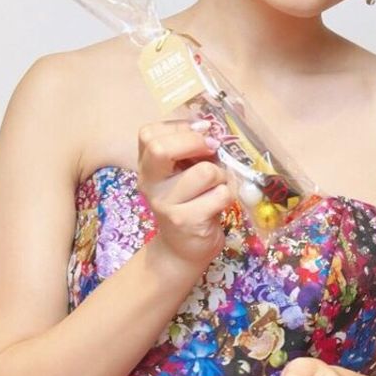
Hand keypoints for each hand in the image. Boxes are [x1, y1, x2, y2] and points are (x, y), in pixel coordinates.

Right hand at [137, 119, 233, 273]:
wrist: (182, 248)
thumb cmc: (189, 202)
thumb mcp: (183, 172)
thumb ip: (190, 149)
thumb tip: (211, 128)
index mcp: (147, 166)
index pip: (149, 134)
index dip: (181, 127)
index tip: (202, 131)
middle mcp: (149, 183)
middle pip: (162, 149)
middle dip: (197, 142)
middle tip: (213, 150)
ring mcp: (165, 204)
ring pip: (204, 172)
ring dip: (221, 174)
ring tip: (217, 185)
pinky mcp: (186, 221)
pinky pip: (220, 195)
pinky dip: (228, 195)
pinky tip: (219, 204)